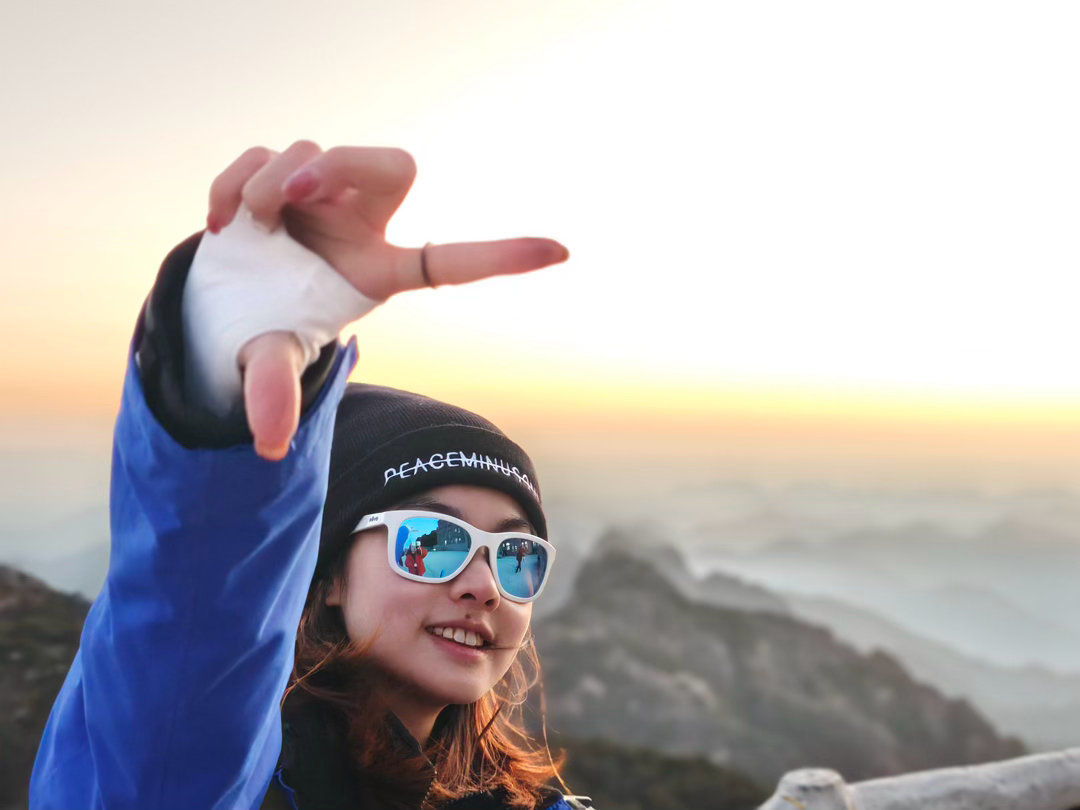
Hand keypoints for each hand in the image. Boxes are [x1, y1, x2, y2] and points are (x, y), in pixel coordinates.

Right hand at [205, 141, 568, 460]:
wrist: (219, 301)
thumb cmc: (269, 328)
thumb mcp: (271, 358)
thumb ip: (273, 392)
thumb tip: (265, 445)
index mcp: (377, 271)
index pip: (450, 262)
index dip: (501, 256)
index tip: (561, 253)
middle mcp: (358, 224)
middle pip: (395, 166)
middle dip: (341, 166)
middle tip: (296, 193)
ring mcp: (321, 194)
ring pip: (315, 153)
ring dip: (271, 184)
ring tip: (251, 226)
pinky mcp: (278, 174)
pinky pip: (266, 156)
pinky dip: (237, 182)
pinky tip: (225, 223)